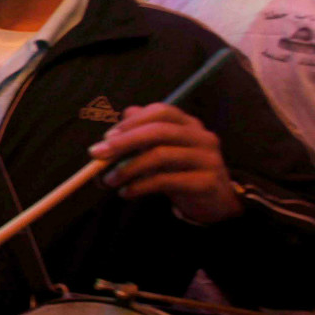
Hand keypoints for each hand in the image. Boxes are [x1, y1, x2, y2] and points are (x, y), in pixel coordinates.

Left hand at [90, 103, 243, 223]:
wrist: (217, 202)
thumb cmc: (183, 172)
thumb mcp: (163, 150)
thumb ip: (144, 134)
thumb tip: (120, 120)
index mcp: (189, 124)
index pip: (161, 111)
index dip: (132, 122)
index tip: (107, 137)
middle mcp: (201, 137)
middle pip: (159, 131)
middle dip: (124, 142)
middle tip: (98, 155)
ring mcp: (207, 159)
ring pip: (161, 155)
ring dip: (128, 168)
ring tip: (109, 180)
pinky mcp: (206, 182)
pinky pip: (167, 180)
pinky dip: (141, 186)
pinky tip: (126, 193)